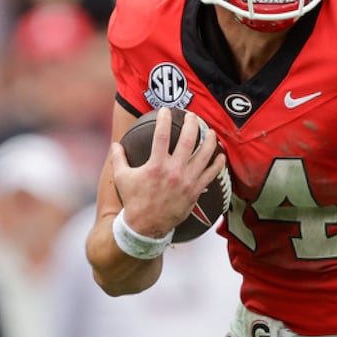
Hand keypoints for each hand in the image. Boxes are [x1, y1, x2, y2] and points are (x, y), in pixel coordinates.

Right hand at [109, 107, 225, 236]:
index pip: (162, 136)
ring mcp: (187, 181)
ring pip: (204, 156)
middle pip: (188, 141)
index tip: (167, 110)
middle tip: (194, 116)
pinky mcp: (195, 191)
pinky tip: (221, 155)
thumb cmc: (133, 200)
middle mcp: (174, 171)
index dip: (165, 120)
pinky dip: (218, 164)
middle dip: (193, 125)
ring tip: (211, 132)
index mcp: (156, 165)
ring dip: (210, 141)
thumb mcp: (122, 178)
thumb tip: (115, 144)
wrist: (146, 226)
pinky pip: (211, 174)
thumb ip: (119, 158)